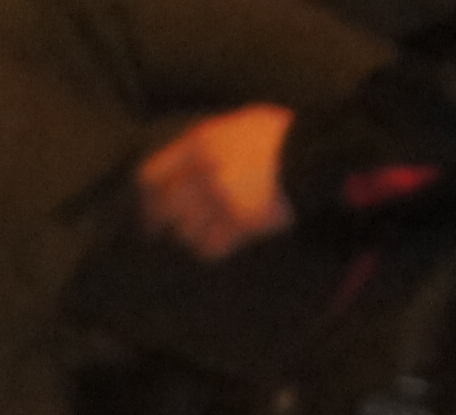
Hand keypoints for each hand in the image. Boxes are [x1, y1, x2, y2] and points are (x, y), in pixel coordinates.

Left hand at [134, 105, 294, 260]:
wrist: (310, 152)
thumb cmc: (275, 134)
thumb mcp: (233, 124)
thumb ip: (204, 144)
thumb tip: (181, 167)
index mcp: (199, 144)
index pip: (152, 177)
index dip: (146, 198)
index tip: (147, 208)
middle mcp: (204, 173)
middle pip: (164, 210)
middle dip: (159, 224)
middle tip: (160, 232)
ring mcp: (221, 201)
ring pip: (185, 232)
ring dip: (188, 236)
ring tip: (196, 234)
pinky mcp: (241, 225)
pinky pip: (210, 248)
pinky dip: (209, 249)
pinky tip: (215, 243)